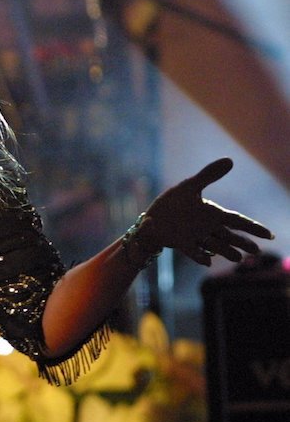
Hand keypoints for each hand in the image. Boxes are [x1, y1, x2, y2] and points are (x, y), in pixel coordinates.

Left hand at [140, 158, 273, 265]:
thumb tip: (230, 160)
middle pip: (230, 237)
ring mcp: (196, 238)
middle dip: (243, 243)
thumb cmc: (172, 203)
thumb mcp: (189, 187)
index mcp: (213, 214)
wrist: (152, 220)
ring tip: (238, 258)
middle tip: (257, 251)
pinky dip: (200, 257)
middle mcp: (208, 229)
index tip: (270, 235)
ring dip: (226, 251)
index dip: (254, 227)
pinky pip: (193, 252)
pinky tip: (208, 262)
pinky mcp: (182, 244)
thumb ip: (208, 175)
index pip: (238, 221)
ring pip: (216, 246)